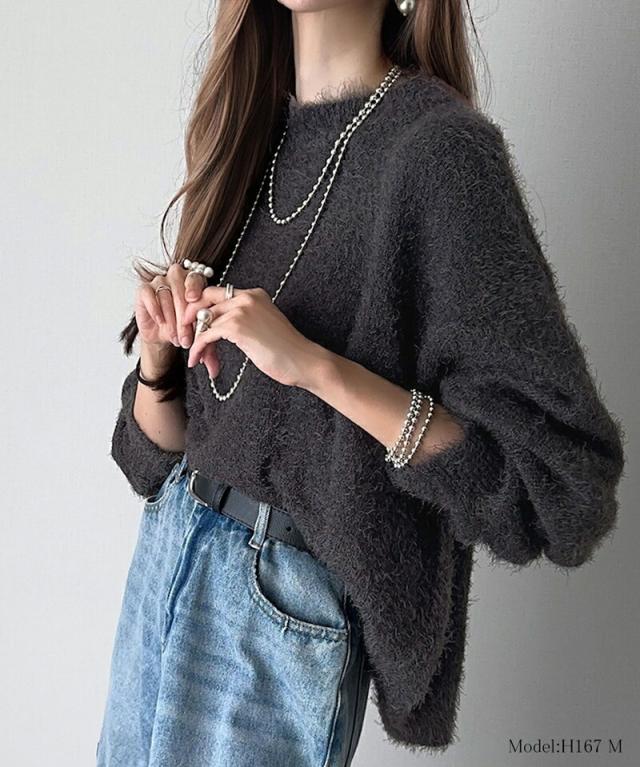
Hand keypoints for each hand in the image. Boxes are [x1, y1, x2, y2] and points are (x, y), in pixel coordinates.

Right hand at [135, 262, 212, 366]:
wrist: (164, 337)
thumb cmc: (184, 331)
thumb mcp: (200, 336)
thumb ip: (208, 344)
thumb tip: (213, 369)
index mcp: (195, 282)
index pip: (195, 277)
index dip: (194, 287)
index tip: (194, 300)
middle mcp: (177, 278)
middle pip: (180, 287)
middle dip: (184, 314)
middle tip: (186, 335)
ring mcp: (159, 282)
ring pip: (165, 293)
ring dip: (171, 318)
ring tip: (175, 336)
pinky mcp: (144, 290)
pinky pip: (148, 294)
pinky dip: (155, 308)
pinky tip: (160, 322)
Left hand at [181, 286, 319, 386]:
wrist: (302, 361)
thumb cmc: (286, 350)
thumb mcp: (263, 326)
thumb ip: (243, 319)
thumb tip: (217, 325)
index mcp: (254, 293)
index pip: (217, 293)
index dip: (201, 307)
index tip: (193, 323)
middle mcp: (246, 296)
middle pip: (205, 300)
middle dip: (190, 318)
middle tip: (184, 336)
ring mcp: (241, 309)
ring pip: (204, 320)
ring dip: (196, 341)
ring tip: (197, 357)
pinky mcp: (236, 326)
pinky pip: (206, 334)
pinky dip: (198, 348)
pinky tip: (196, 360)